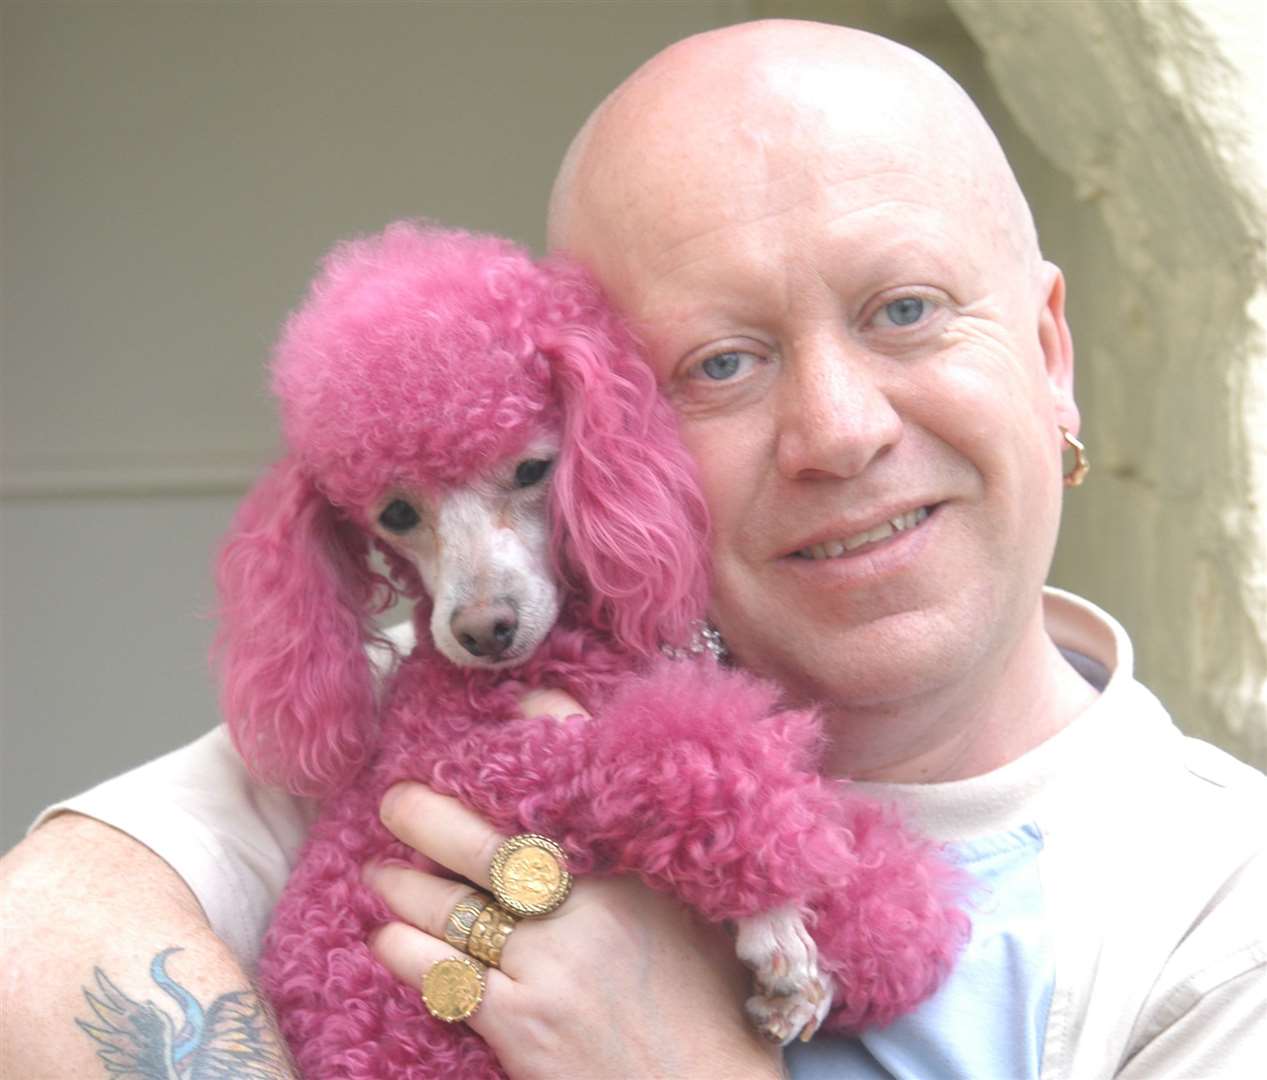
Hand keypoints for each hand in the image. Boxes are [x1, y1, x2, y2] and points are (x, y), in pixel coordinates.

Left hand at [364, 689, 781, 1079]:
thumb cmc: (705, 1002)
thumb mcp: (694, 911)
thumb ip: (645, 853)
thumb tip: (602, 793)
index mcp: (632, 869)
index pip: (577, 781)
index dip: (531, 739)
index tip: (487, 727)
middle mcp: (589, 905)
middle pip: (488, 843)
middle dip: (429, 815)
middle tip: (395, 800)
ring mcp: (551, 963)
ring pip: (454, 908)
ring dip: (406, 886)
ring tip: (380, 872)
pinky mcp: (522, 1021)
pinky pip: (445, 975)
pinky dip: (406, 952)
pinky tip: (386, 939)